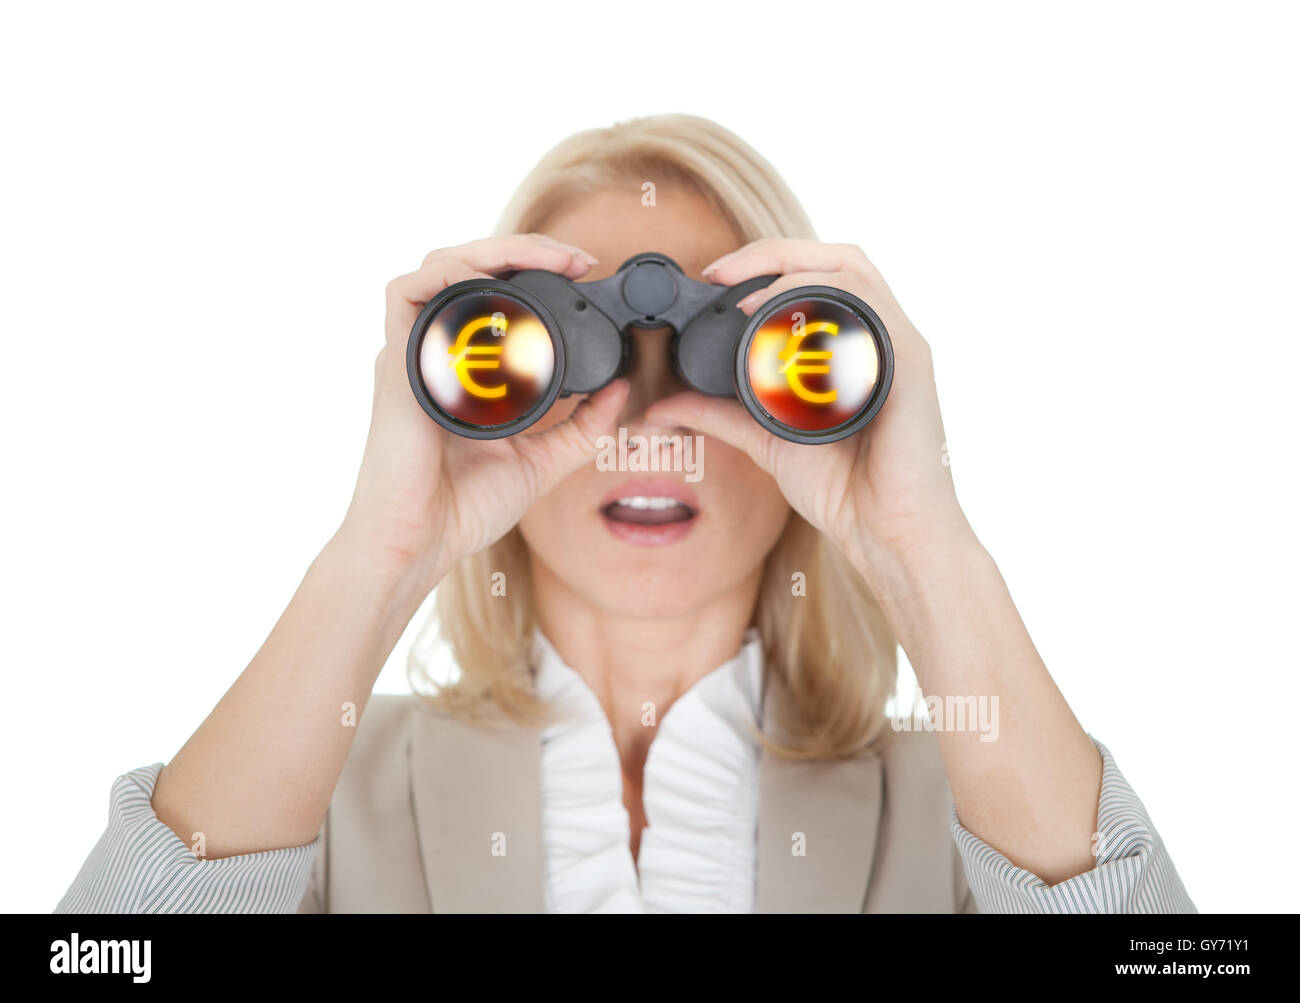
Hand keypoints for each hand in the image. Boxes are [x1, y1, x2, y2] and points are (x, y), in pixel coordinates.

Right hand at [341, 233, 629, 594]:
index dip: (536, 270)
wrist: (420, 542)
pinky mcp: (395, 362)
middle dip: (525, 249)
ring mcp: (414, 353)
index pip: (493, 292)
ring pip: (440, 265)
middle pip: (469, 266)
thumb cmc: (463, 507)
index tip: (585, 272)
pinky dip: (447, 273)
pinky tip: (486, 279)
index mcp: (467, 367)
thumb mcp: (541, 461)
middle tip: (578, 259)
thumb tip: (621, 390)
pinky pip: (404, 292)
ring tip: (546, 258)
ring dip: (494, 249)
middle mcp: (436, 351)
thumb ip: (582, 427)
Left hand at [645, 238, 973, 589]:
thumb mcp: (766, 440)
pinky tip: (783, 313)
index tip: (714, 276)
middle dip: (774, 251)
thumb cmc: (844, 489)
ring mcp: (897, 346)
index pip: (817, 275)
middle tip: (720, 271)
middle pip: (835, 257)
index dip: (766, 262)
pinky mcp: (909, 364)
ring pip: (852, 268)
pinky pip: (868, 308)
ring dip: (793, 266)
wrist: (887, 534)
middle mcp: (879, 337)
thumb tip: (662, 405)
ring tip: (742, 291)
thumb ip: (718, 415)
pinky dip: (821, 298)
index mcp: (854, 345)